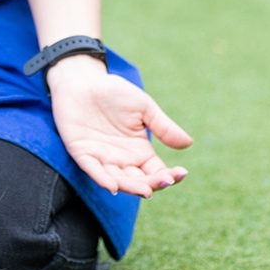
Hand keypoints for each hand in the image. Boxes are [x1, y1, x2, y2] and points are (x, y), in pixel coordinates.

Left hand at [47, 55, 192, 197]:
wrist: (82, 80)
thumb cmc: (113, 92)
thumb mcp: (143, 107)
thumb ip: (162, 126)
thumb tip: (188, 143)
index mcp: (140, 152)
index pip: (158, 172)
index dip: (170, 176)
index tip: (181, 173)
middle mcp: (122, 160)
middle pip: (140, 181)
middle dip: (153, 184)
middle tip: (164, 181)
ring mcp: (101, 158)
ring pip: (118, 180)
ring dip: (131, 187)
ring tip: (145, 190)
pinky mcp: (81, 152)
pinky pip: (92, 169)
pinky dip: (102, 179)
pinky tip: (112, 185)